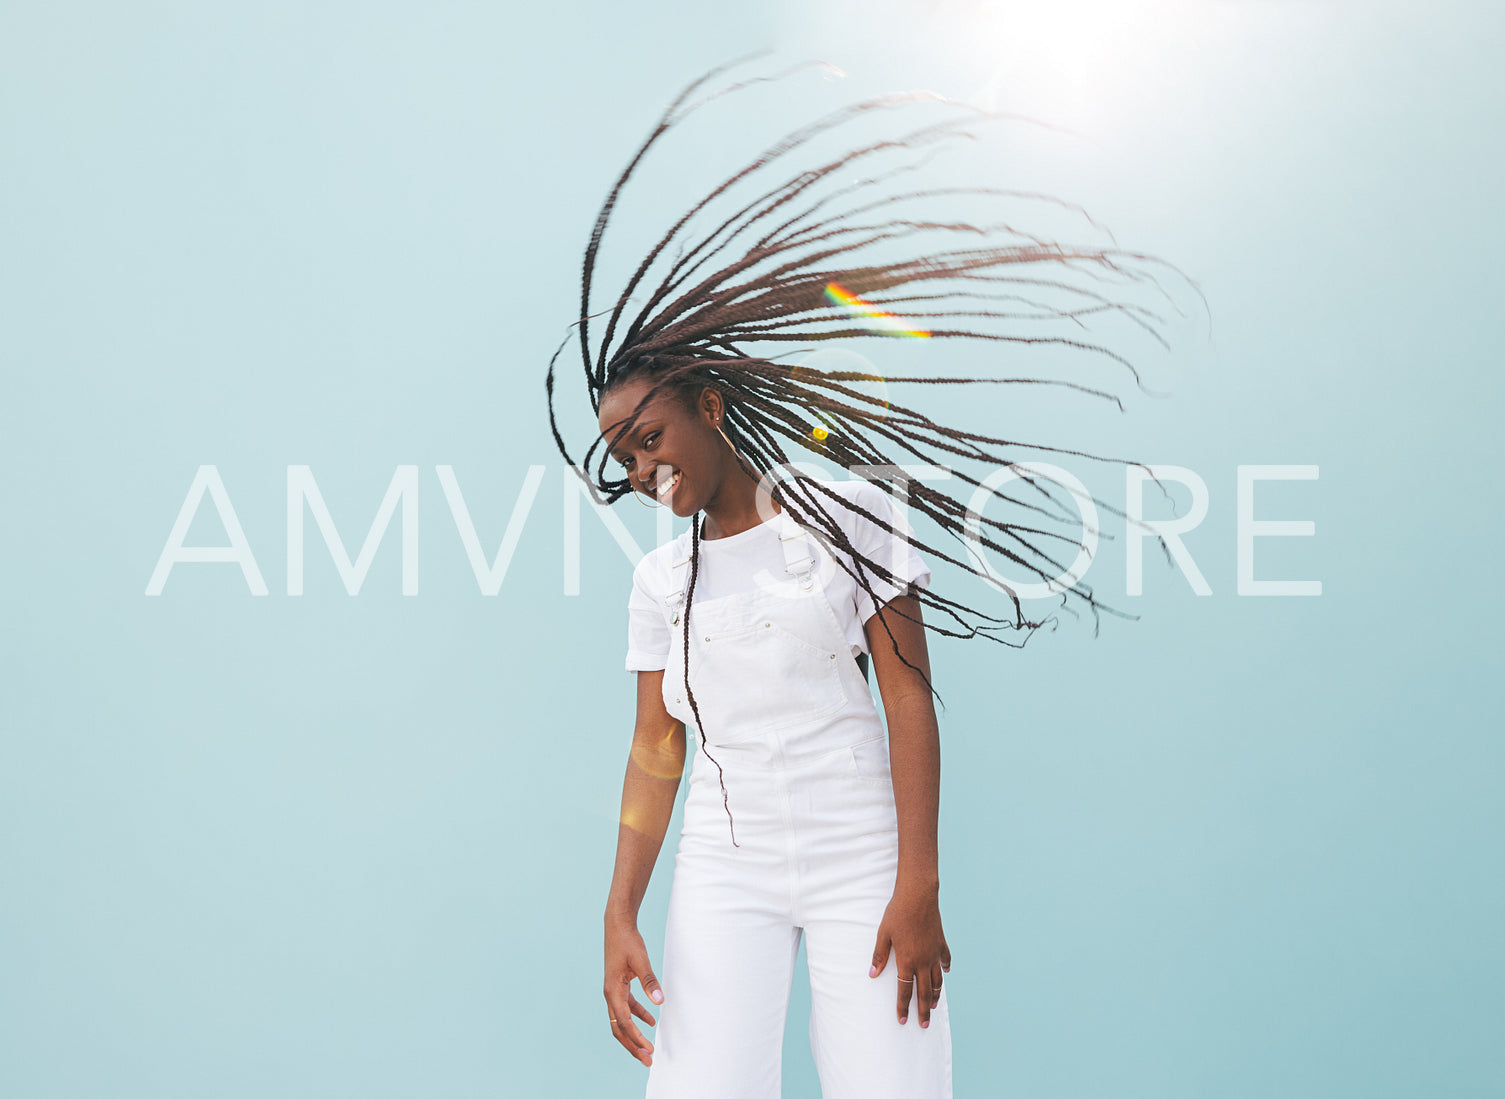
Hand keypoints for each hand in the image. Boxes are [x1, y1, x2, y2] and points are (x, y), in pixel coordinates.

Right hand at [604, 912, 663, 1066]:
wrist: (617, 925)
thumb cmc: (627, 941)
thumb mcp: (641, 961)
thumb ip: (650, 982)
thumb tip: (660, 1002)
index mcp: (612, 991)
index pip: (625, 1022)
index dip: (637, 1038)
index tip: (649, 1049)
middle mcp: (610, 994)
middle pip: (619, 1029)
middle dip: (632, 1046)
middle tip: (647, 1060)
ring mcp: (613, 991)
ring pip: (622, 1021)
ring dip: (634, 1035)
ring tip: (648, 1048)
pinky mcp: (619, 985)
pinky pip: (627, 1008)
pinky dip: (637, 1017)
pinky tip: (651, 1020)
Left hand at [868, 883, 950, 1027]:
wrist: (918, 896)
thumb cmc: (897, 913)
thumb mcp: (883, 934)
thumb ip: (879, 955)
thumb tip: (872, 974)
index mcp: (907, 961)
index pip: (905, 991)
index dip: (903, 1007)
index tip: (902, 1020)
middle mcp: (923, 961)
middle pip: (924, 992)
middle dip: (923, 1010)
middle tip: (924, 1024)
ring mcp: (934, 953)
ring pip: (937, 980)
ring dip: (935, 995)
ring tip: (934, 1005)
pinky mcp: (941, 943)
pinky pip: (945, 960)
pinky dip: (945, 969)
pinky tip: (945, 973)